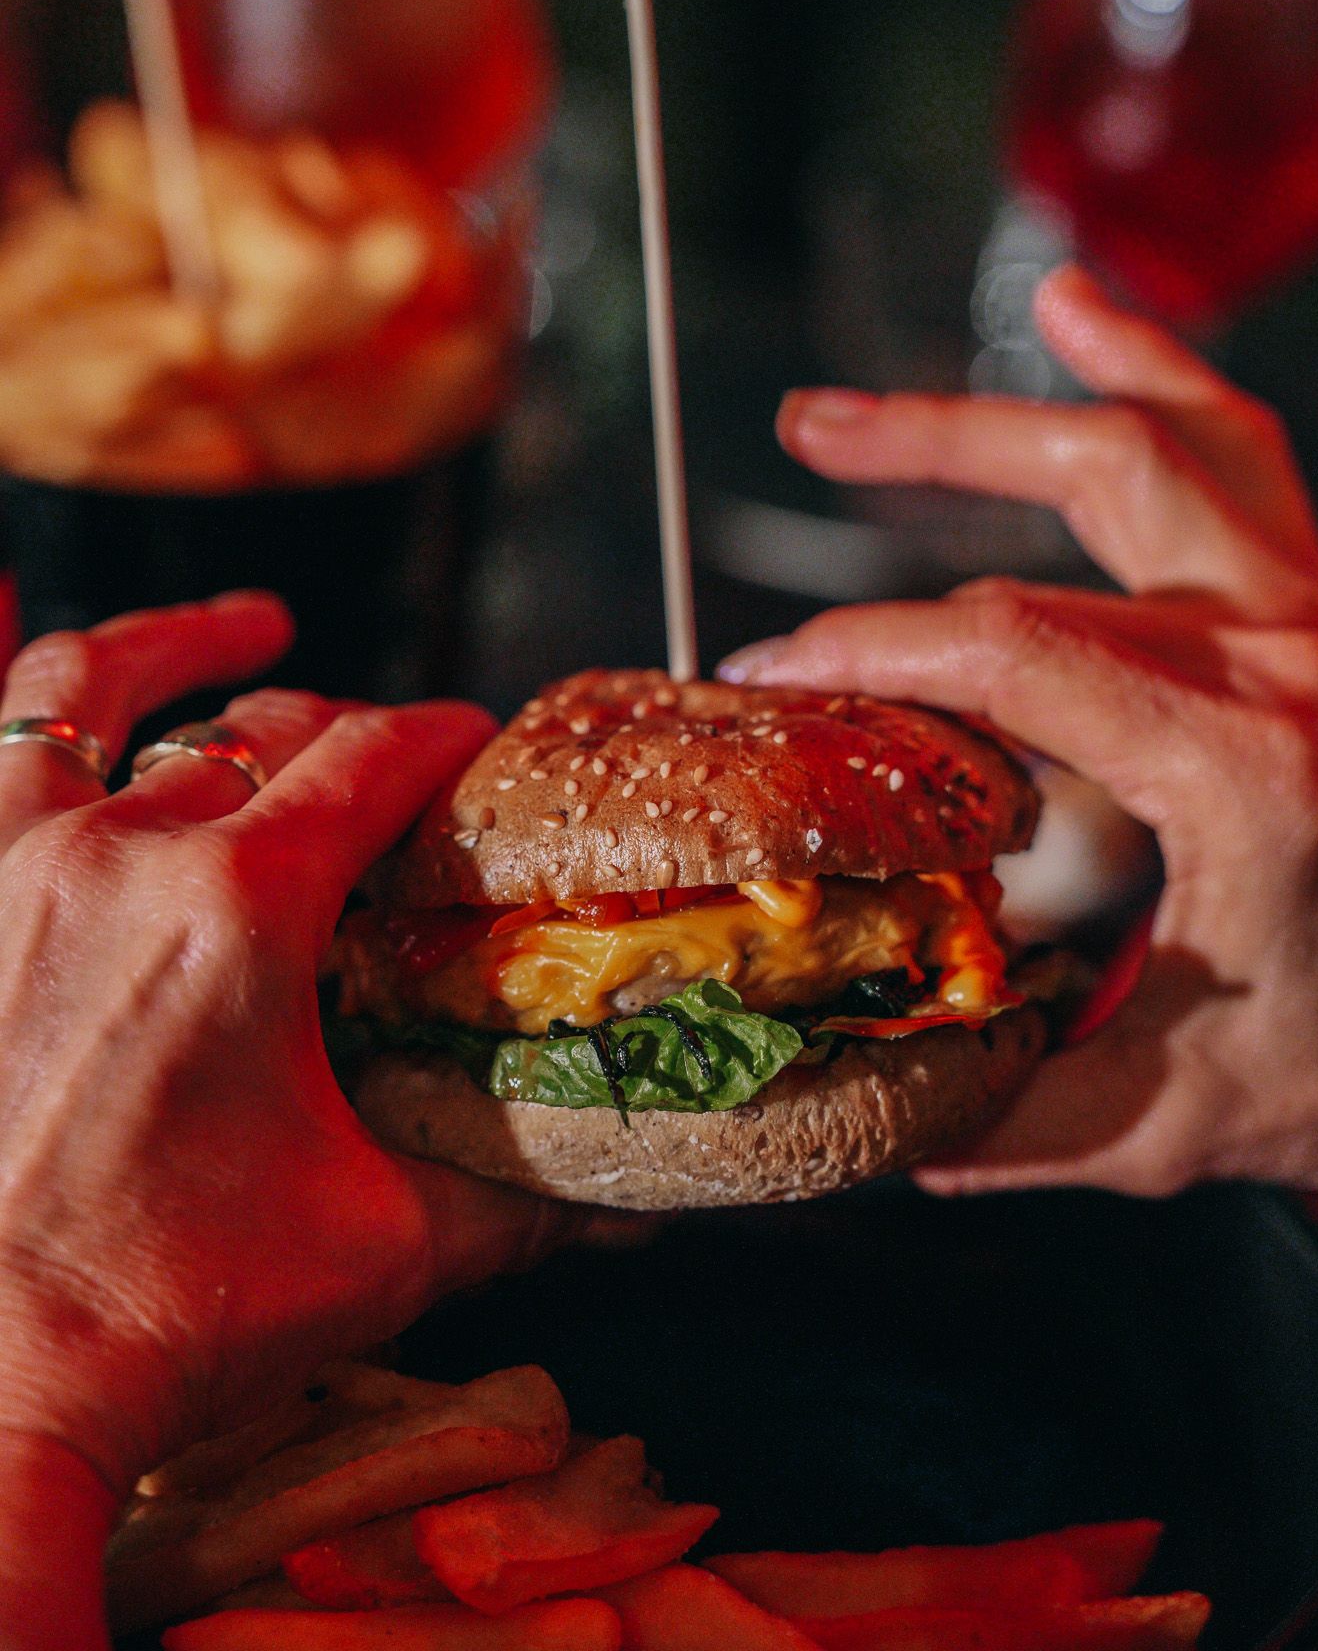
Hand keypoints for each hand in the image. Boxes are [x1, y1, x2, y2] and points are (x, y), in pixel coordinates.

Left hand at [0, 594, 578, 1518]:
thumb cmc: (160, 1317)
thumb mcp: (380, 1247)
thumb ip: (517, 1201)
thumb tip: (629, 1200)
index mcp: (240, 909)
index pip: (374, 758)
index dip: (441, 734)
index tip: (472, 740)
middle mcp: (117, 854)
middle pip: (263, 732)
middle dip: (346, 732)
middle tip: (386, 766)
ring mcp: (5, 868)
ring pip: (88, 693)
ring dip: (172, 645)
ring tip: (237, 626)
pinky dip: (22, 712)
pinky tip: (46, 703)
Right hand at [721, 266, 1317, 1197]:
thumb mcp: (1185, 1117)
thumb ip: (1012, 1118)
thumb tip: (864, 1120)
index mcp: (1250, 768)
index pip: (1016, 654)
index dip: (872, 647)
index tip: (772, 673)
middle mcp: (1294, 657)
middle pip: (1081, 497)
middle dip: (919, 456)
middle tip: (803, 436)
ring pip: (1164, 440)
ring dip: (1011, 400)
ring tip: (891, 391)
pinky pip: (1240, 450)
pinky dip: (1155, 369)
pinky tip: (1080, 316)